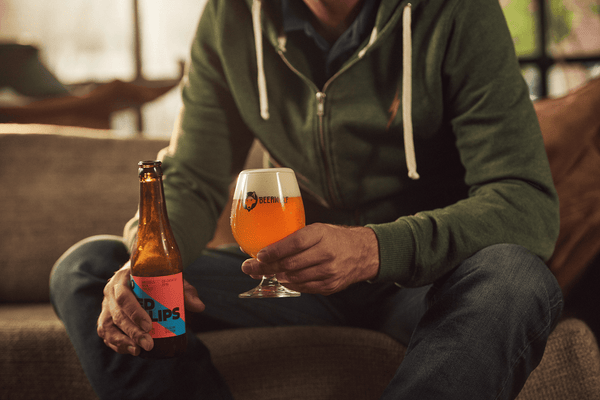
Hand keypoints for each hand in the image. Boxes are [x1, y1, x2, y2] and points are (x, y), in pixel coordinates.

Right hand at [97, 261, 204, 355]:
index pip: (124, 296)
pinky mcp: (106, 317)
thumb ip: (184, 291)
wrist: (141, 270)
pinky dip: (117, 344)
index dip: (134, 312)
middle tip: (148, 344)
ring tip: (138, 351)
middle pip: (117, 314)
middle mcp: (110, 291)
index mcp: (123, 278)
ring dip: (122, 341)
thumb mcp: (170, 278)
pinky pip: (106, 333)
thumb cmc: (156, 275)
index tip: (148, 325)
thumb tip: (200, 307)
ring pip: (107, 326)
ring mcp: (106, 305)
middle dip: (132, 332)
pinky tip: (131, 350)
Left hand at [241, 223, 379, 295]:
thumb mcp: (318, 230)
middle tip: (249, 267)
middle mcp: (327, 253)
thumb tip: (263, 245)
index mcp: (322, 234)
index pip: (295, 243)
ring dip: (275, 277)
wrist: (363, 252)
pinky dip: (289, 284)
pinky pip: (304, 287)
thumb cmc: (334, 238)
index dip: (274, 251)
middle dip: (266, 267)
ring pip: (295, 278)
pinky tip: (281, 280)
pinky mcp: (331, 285)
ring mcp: (330, 271)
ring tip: (261, 273)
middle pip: (290, 263)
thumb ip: (295, 237)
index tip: (258, 254)